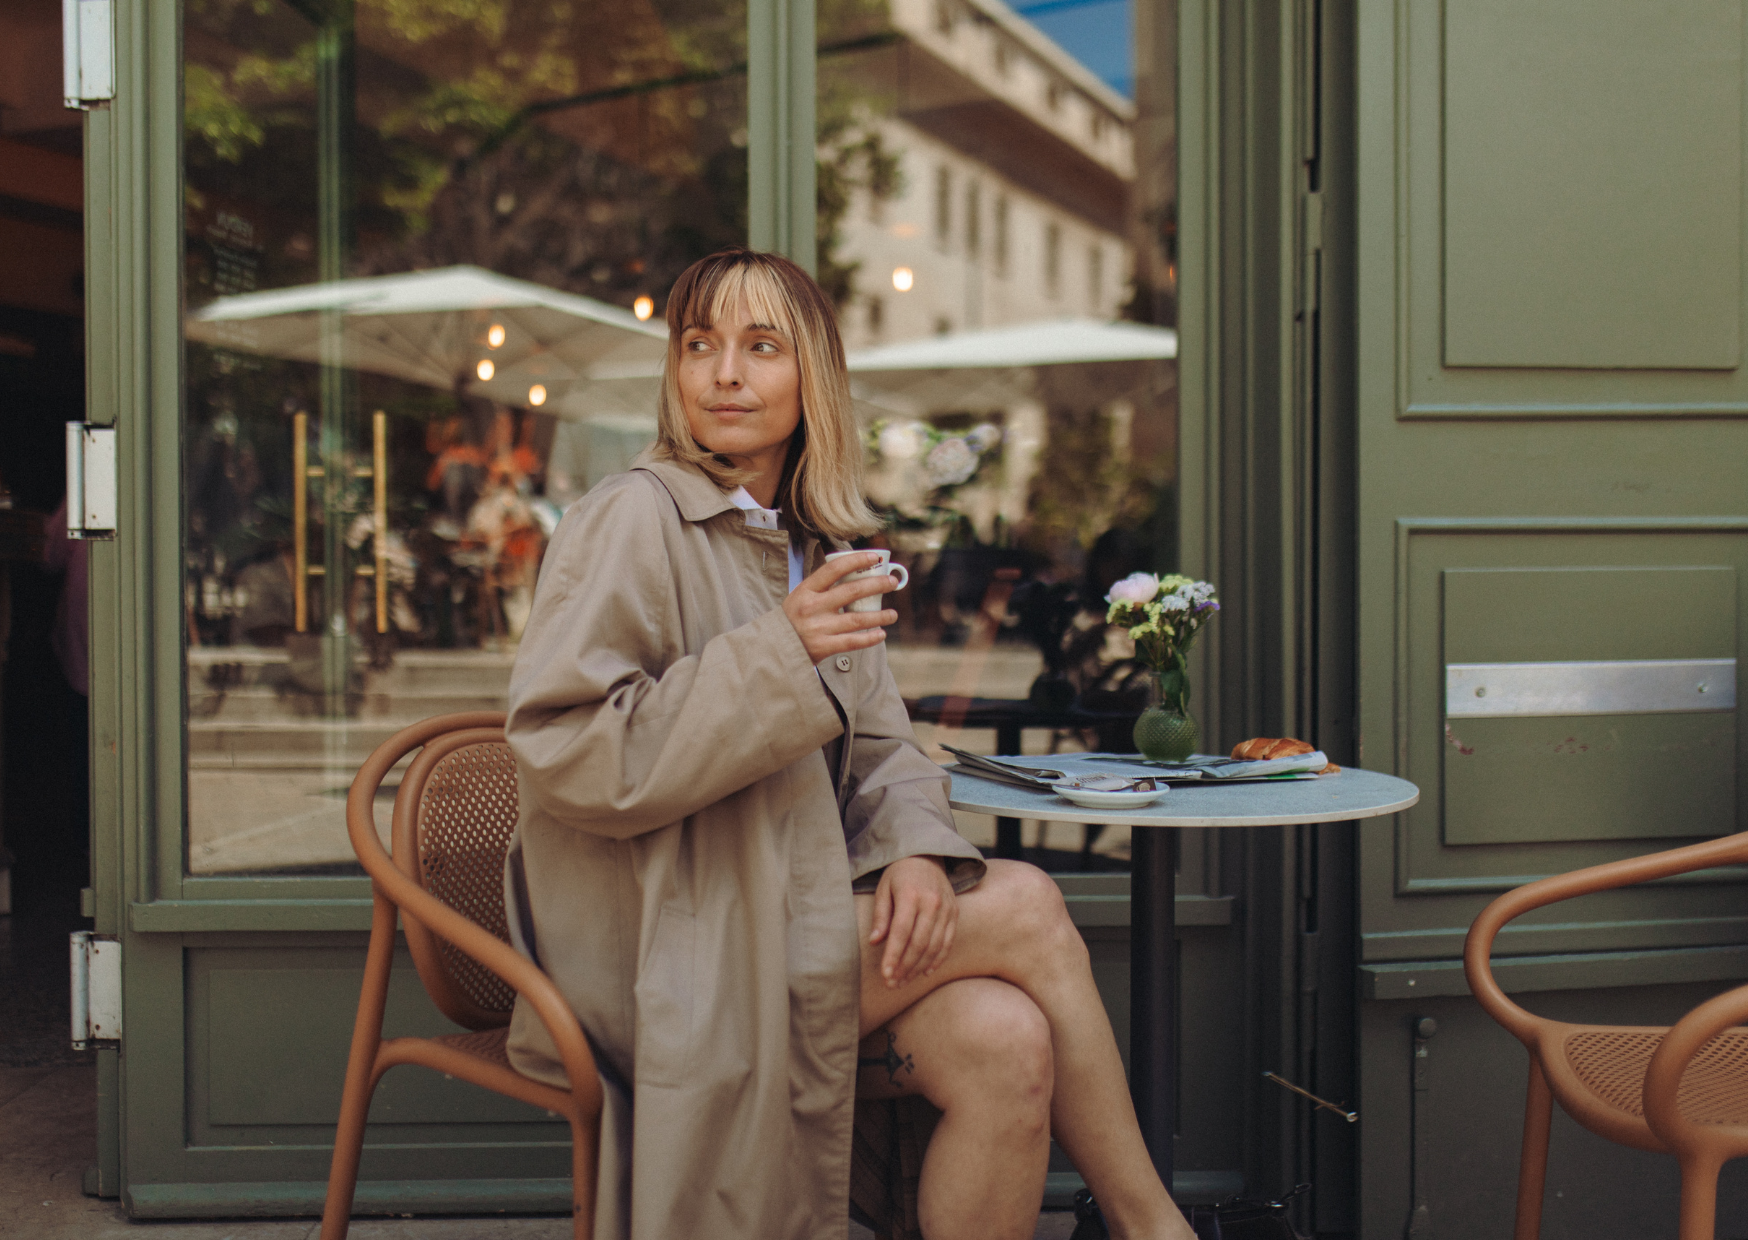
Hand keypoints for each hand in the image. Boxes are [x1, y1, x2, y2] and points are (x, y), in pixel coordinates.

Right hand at [783, 551, 898, 664]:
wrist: (774, 647)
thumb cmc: (793, 619)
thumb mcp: (800, 597)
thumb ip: (822, 588)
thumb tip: (856, 575)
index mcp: (806, 590)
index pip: (834, 569)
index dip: (857, 560)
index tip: (875, 558)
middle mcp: (812, 607)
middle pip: (852, 592)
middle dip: (877, 585)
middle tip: (892, 583)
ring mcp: (818, 628)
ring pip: (857, 619)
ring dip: (880, 615)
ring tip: (893, 614)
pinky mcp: (823, 647)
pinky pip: (853, 642)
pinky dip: (870, 638)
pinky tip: (881, 634)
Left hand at [869, 856, 956, 986]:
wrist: (927, 856)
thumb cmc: (900, 874)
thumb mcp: (884, 889)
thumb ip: (881, 915)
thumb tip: (874, 941)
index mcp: (911, 895)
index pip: (901, 932)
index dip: (893, 956)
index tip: (886, 975)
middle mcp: (932, 902)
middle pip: (919, 943)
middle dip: (905, 967)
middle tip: (893, 984)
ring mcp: (946, 908)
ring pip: (934, 946)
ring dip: (919, 967)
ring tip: (905, 981)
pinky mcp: (955, 913)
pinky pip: (948, 941)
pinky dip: (938, 959)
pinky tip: (925, 972)